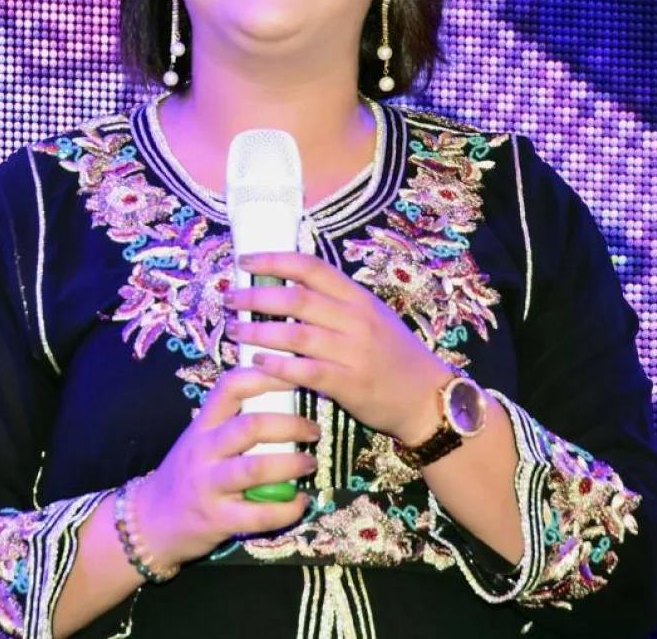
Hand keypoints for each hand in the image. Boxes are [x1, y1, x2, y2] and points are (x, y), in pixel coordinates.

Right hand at [136, 366, 319, 568]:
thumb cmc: (185, 475)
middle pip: (250, 426)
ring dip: (291, 464)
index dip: (266, 377)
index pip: (232, 386)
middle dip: (290, 425)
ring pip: (255, 468)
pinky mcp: (217, 520)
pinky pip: (258, 514)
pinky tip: (301, 502)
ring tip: (311, 462)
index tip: (296, 375)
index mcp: (203, 424)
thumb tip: (281, 396)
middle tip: (314, 430)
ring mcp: (209, 485)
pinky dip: (287, 509)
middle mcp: (204, 450)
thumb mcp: (200, 439)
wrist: (149, 523)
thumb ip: (231, 421)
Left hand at [224, 252, 450, 445]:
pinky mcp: (350, 384)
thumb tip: (288, 285)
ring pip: (296, 334)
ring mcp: (354, 352)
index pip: (312, 267)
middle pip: (297, 298)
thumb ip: (336, 303)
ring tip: (234, 330)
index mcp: (358, 297)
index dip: (275, 259)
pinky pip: (306, 371)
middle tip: (230, 298)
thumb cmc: (393, 355)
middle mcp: (356, 319)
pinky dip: (278, 366)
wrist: (426, 396)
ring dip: (259, 330)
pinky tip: (257, 362)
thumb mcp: (372, 316)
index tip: (245, 259)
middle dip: (257, 296)